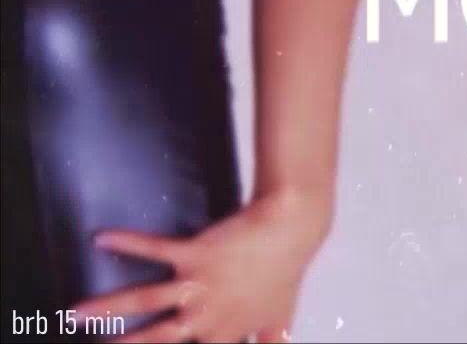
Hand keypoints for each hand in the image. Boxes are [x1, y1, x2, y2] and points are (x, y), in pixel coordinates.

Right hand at [74, 190, 330, 342]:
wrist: (292, 230)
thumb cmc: (284, 272)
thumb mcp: (280, 317)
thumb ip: (271, 342)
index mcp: (224, 332)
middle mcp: (206, 314)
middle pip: (156, 337)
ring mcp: (198, 283)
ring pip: (145, 299)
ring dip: (107, 306)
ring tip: (77, 312)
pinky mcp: (196, 252)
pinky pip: (155, 247)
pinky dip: (127, 241)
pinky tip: (102, 237)